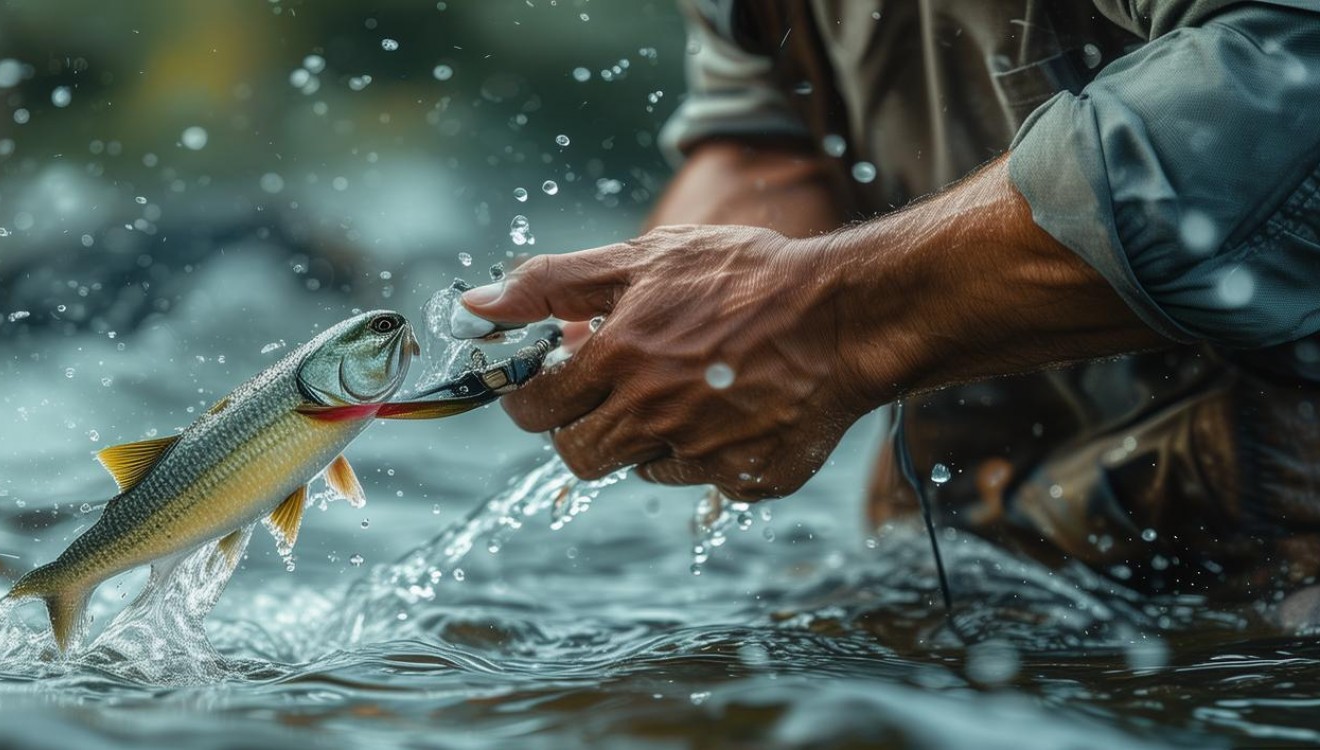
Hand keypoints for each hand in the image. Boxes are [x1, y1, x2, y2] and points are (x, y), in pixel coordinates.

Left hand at [462, 225, 894, 499]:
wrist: (845, 314)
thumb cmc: (744, 277)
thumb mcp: (645, 259)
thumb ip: (552, 282)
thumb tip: (474, 304)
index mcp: (618, 359)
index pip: (535, 407)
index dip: (531, 396)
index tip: (547, 382)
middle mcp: (653, 416)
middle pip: (578, 454)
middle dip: (582, 423)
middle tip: (612, 389)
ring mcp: (702, 454)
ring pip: (638, 467)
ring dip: (644, 435)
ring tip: (682, 388)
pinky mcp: (747, 478)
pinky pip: (703, 477)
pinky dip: (706, 450)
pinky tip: (733, 408)